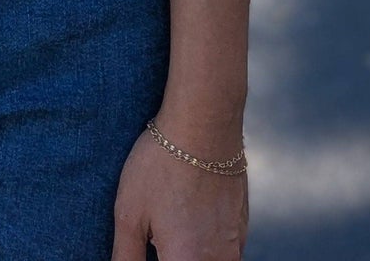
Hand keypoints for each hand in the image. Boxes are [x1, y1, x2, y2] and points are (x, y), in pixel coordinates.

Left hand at [110, 130, 248, 259]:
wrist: (204, 123)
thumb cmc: (161, 164)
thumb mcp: (129, 213)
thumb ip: (126, 257)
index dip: (154, 257)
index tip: (149, 242)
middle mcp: (217, 260)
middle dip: (169, 253)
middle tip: (157, 232)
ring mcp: (236, 245)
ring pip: (210, 260)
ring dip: (188, 250)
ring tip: (171, 218)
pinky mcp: (243, 226)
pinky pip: (224, 249)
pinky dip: (205, 241)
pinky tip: (189, 210)